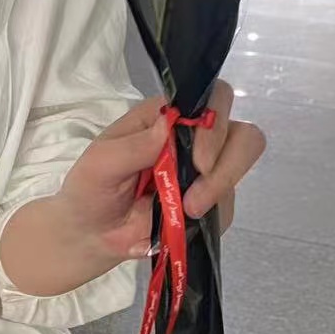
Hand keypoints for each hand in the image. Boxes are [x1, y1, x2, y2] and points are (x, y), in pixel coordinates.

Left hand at [56, 83, 264, 261]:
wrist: (93, 234)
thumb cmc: (91, 189)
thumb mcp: (101, 164)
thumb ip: (133, 145)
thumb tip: (169, 125)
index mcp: (166, 117)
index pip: (212, 99)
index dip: (216, 126)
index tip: (198, 161)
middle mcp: (193, 138)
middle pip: (243, 135)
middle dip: (227, 166)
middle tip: (195, 195)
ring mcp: (206, 171)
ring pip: (241, 170)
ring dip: (218, 192)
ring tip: (186, 211)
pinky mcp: (211, 202)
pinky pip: (229, 205)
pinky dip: (211, 215)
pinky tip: (182, 221)